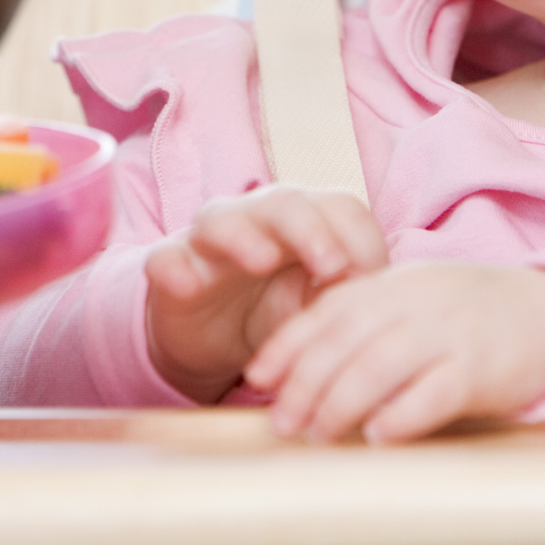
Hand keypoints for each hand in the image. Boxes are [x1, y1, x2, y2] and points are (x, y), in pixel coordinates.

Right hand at [144, 186, 384, 402]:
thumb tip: (379, 303)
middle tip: (331, 264)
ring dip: (244, 236)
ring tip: (261, 259)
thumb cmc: (280, 310)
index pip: (341, 209)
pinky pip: (165, 259)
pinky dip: (174, 267)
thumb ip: (346, 301)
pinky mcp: (171, 268)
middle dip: (310, 229)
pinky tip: (186, 283)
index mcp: (307, 222)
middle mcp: (259, 218)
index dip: (361, 239)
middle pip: (286, 203)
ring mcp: (210, 241)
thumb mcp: (319, 310)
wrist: (216, 341)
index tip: (372, 280)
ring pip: (222, 219)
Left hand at [244, 262, 544, 442]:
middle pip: (343, 342)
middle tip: (282, 422)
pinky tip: (377, 436)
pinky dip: (400, 416)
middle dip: (304, 383)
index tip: (259, 377)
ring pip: (378, 367)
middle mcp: (414, 303)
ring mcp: (447, 333)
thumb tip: (307, 366)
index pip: (326, 312)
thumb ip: (367, 321)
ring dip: (340, 403)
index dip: (288, 345)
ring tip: (318, 433)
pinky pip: (432, 393)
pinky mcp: (479, 368)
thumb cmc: (471, 315)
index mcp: (392, 284)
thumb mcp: (414, 300)